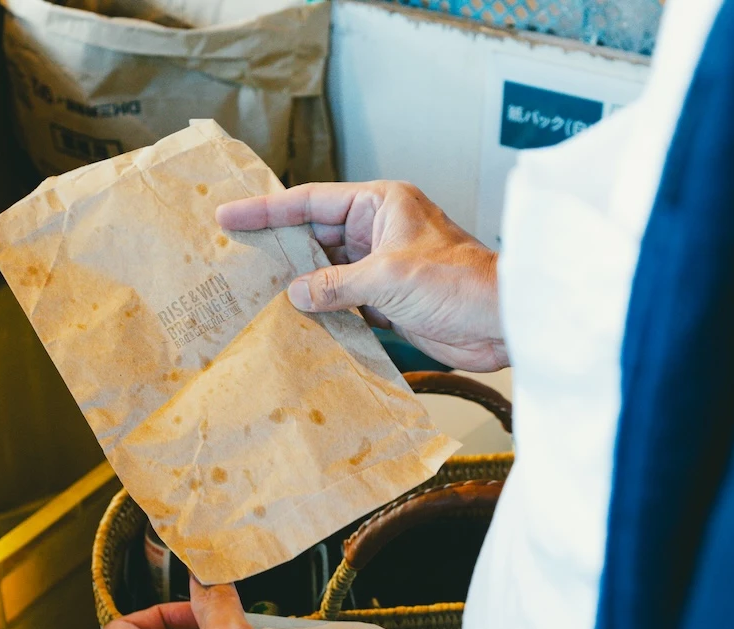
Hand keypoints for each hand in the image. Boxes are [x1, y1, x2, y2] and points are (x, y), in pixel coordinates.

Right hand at [216, 181, 506, 371]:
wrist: (503, 322)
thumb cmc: (461, 282)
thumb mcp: (389, 277)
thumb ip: (337, 283)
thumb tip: (297, 293)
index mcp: (380, 204)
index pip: (311, 201)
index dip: (267, 210)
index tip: (229, 216)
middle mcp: (378, 230)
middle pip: (314, 235)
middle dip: (279, 248)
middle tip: (236, 259)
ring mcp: (382, 266)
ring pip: (327, 270)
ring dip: (299, 283)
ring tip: (256, 294)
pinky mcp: (388, 299)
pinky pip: (343, 300)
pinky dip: (322, 309)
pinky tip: (295, 319)